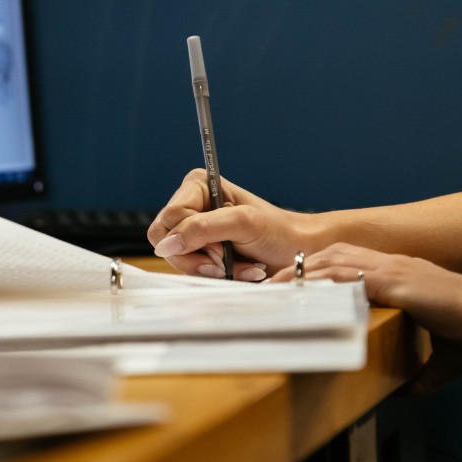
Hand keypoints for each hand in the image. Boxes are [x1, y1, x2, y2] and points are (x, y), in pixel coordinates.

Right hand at [146, 169, 307, 280]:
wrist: (296, 250)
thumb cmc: (276, 231)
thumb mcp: (241, 223)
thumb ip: (201, 229)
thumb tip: (166, 245)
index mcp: (196, 186)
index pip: (169, 219)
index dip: (188, 239)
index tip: (218, 250)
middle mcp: (190, 205)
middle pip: (165, 240)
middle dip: (195, 257)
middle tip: (223, 262)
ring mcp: (193, 230)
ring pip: (174, 257)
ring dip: (208, 268)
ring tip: (236, 265)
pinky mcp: (199, 250)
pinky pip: (188, 269)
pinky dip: (212, 275)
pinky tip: (235, 269)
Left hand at [267, 243, 461, 393]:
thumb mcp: (441, 359)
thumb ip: (420, 375)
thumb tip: (404, 393)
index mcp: (402, 275)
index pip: (348, 265)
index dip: (317, 272)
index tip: (293, 287)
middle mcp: (393, 265)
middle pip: (331, 256)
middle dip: (298, 269)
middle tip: (269, 284)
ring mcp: (392, 269)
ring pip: (332, 261)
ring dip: (299, 273)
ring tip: (272, 287)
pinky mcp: (394, 280)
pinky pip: (345, 276)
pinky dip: (318, 282)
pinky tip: (297, 291)